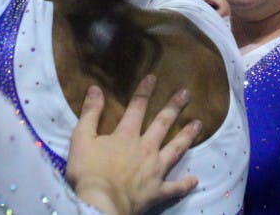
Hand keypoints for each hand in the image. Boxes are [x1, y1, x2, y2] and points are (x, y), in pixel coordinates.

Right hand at [66, 76, 200, 214]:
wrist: (100, 203)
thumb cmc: (88, 172)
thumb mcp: (81, 139)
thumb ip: (90, 114)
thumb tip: (95, 89)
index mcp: (127, 136)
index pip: (137, 108)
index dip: (144, 91)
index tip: (154, 77)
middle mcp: (145, 148)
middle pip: (162, 123)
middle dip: (174, 107)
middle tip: (187, 94)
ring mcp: (154, 170)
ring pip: (175, 149)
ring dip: (187, 136)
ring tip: (198, 124)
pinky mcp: (157, 190)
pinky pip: (174, 187)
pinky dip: (184, 184)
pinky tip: (195, 180)